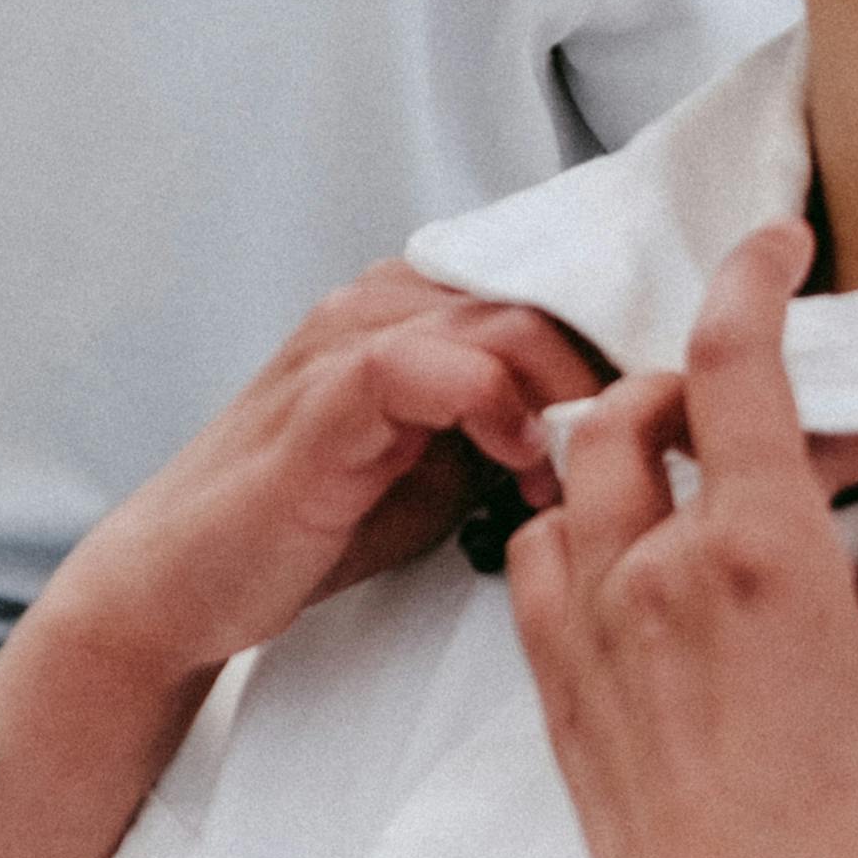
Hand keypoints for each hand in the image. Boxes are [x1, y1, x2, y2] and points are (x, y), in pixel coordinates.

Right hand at [46, 261, 611, 694]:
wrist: (184, 577)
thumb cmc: (315, 521)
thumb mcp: (443, 463)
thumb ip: (514, 424)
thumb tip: (625, 426)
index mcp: (413, 307)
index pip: (547, 279)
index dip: (621, 332)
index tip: (673, 404)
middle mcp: (379, 303)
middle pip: (542, 288)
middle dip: (613, 362)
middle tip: (651, 441)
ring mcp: (343, 344)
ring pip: (497, 316)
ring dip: (564, 387)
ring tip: (587, 463)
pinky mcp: (318, 404)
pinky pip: (418, 364)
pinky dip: (488, 404)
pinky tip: (516, 464)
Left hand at [505, 224, 857, 857]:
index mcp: (760, 556)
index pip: (733, 370)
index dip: (746, 284)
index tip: (767, 245)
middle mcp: (655, 573)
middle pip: (630, 413)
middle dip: (678, 388)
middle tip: (738, 409)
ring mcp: (588, 630)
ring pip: (566, 483)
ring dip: (612, 456)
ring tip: (676, 479)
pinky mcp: (553, 690)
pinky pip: (532, 568)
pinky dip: (567, 536)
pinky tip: (620, 564)